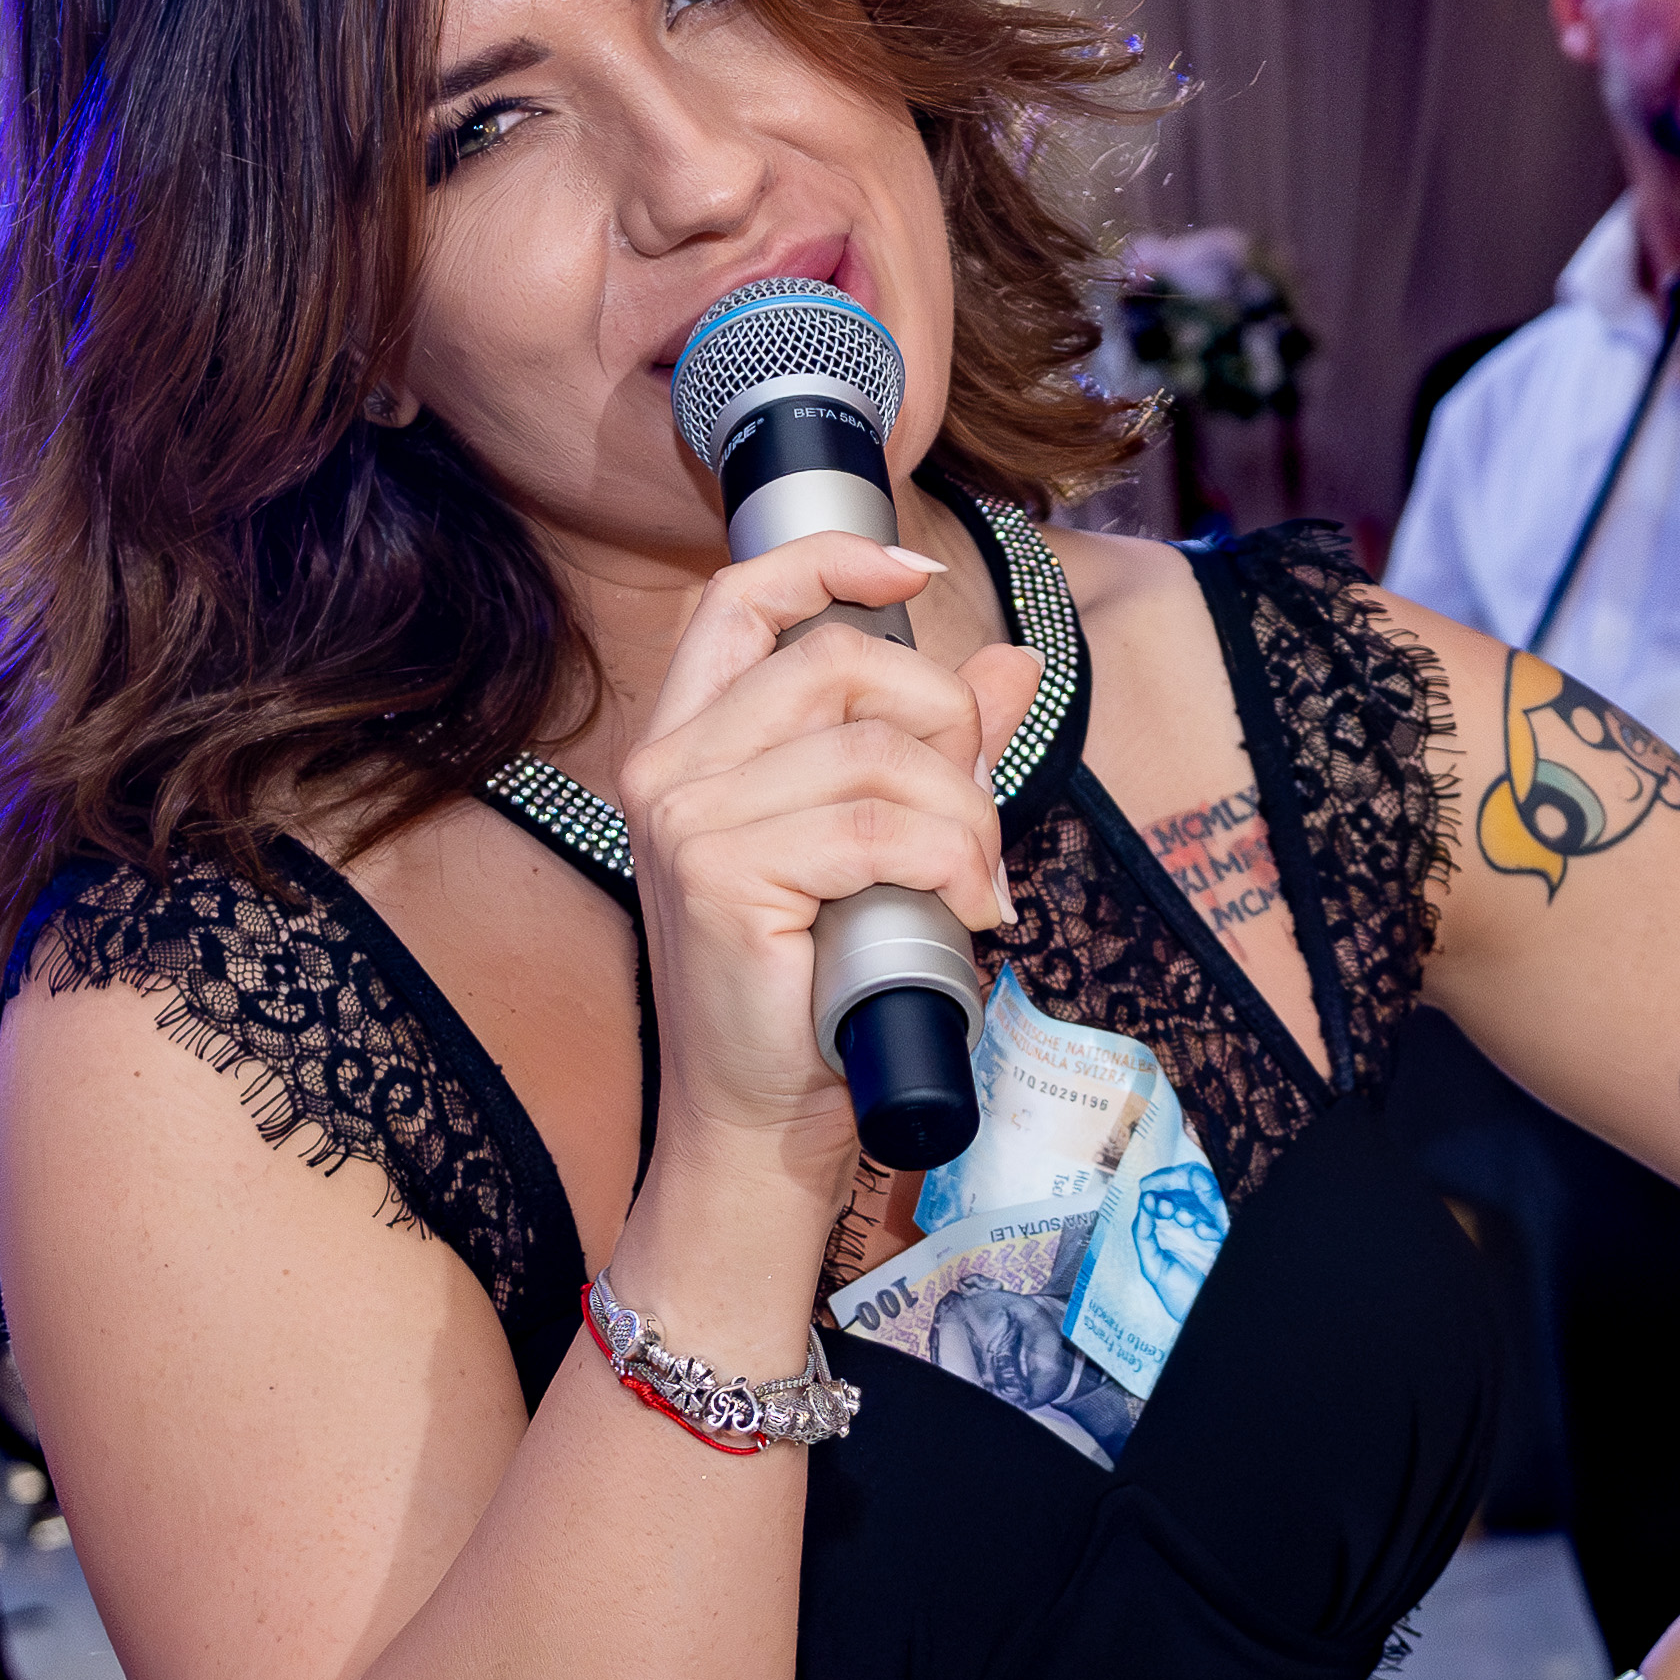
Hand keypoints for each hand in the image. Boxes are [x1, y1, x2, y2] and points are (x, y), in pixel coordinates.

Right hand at [615, 533, 1046, 1198]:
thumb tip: (1010, 664)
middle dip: (945, 723)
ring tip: (977, 881)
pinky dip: (949, 861)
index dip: (831, 560)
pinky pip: (876, 826)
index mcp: (688, 742)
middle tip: (977, 813)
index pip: (741, 597)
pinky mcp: (719, 873)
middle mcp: (669, 767)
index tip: (912, 570)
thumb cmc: (808, 990)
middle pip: (840, 664)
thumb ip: (931, 748)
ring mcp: (685, 817)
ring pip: (875, 751)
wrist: (757, 1118)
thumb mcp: (875, 845)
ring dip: (962, 814)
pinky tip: (964, 907)